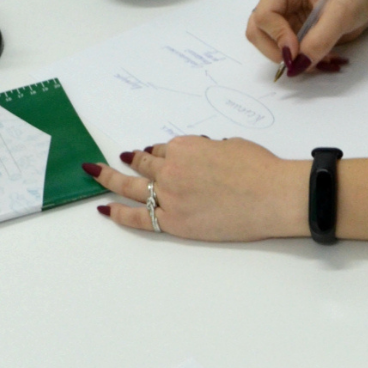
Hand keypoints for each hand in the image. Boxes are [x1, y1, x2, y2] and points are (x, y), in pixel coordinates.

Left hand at [84, 137, 310, 240]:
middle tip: (113, 160)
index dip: (161, 153)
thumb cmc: (260, 168)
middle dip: (128, 161)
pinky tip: (105, 208)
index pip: (164, 149)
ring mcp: (169, 197)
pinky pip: (139, 218)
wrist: (272, 195)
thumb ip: (207, 150)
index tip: (159, 155)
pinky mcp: (175, 222)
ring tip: (95, 174)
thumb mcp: (230, 145)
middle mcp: (171, 169)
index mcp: (185, 147)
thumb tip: (200, 160)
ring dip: (110, 179)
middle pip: (143, 164)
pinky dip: (119, 213)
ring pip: (132, 187)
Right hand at [245, 0, 367, 73]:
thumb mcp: (342, 14)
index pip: (264, 15)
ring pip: (268, 46)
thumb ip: (320, 38)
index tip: (296, 52)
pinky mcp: (291, 33)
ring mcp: (283, 18)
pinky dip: (300, 62)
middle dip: (278, 52)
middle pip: (257, 32)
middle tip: (304, 62)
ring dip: (291, 59)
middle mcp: (277, 0)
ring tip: (320, 60)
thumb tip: (299, 64)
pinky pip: (285, 54)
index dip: (277, 37)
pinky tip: (321, 59)